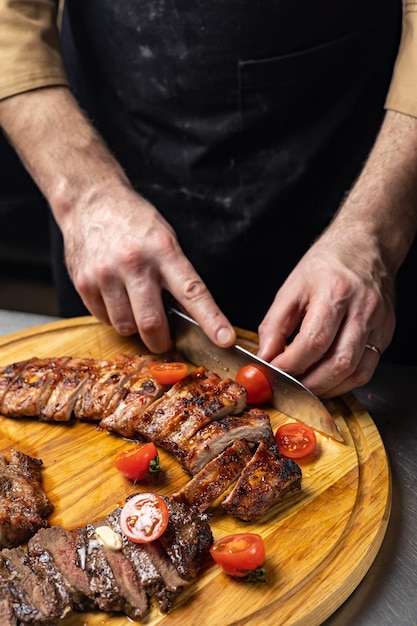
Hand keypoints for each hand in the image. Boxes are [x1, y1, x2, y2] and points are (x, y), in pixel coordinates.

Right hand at [61, 185, 235, 352]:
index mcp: (163, 251)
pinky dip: (113, 317)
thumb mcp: (165, 239)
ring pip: (125, 326)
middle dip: (161, 341)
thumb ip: (175, 274)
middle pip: (151, 322)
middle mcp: (134, 263)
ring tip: (134, 306)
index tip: (224, 339)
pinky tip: (115, 297)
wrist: (90, 201)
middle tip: (163, 341)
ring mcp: (106, 274)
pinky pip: (103, 318)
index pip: (192, 292)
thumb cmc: (134, 222)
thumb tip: (188, 316)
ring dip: (134, 327)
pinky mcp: (84, 282)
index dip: (211, 320)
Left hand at [257, 225, 395, 396]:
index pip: (314, 341)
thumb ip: (274, 325)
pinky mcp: (386, 333)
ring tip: (306, 386)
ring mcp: (379, 323)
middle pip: (339, 362)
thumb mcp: (291, 287)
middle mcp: (362, 309)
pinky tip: (327, 379)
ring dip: (328, 387)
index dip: (291, 364)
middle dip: (310, 383)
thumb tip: (265, 357)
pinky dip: (345, 381)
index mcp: (336, 292)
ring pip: (357, 372)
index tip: (273, 371)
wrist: (366, 245)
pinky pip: (367, 369)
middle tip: (288, 386)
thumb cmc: (327, 264)